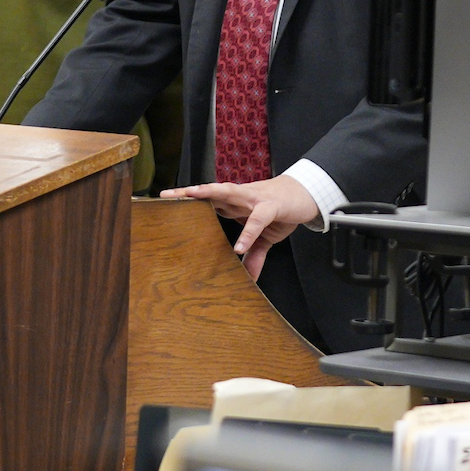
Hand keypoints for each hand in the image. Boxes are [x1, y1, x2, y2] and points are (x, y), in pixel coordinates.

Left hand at [162, 176, 318, 279]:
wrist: (306, 193)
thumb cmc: (281, 210)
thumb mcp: (265, 236)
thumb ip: (254, 255)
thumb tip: (248, 279)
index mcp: (234, 202)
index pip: (206, 198)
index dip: (185, 199)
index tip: (163, 201)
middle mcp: (239, 196)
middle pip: (209, 191)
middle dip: (188, 192)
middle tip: (165, 195)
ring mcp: (254, 199)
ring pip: (227, 192)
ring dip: (208, 193)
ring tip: (190, 195)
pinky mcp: (272, 206)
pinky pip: (257, 220)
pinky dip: (248, 233)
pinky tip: (239, 247)